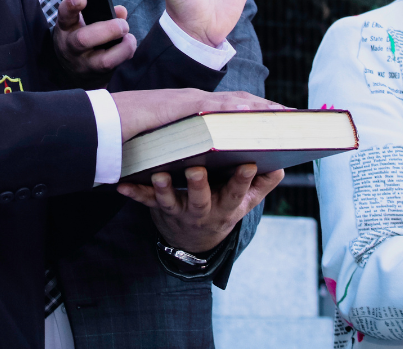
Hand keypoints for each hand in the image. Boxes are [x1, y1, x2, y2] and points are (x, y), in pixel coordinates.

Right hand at [52, 0, 136, 75]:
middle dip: (108, 30)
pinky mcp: (96, 78)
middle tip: (123, 25)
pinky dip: (125, 55)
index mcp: (66, 28)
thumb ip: (101, 13)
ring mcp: (83, 65)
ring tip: (130, 39)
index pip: (65, 14)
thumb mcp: (83, 22)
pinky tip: (128, 48)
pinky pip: (114, 69)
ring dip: (123, 48)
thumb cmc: (80, 38)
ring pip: (104, 61)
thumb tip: (121, 11)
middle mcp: (70, 47)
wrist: (71, 71)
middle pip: (83, 40)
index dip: (72, 5)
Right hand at [110, 88, 287, 142]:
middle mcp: (195, 101)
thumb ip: (189, 142)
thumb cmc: (133, 133)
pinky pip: (214, 107)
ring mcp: (189, 101)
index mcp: (194, 109)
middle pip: (240, 101)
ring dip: (261, 107)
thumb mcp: (169, 141)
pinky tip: (254, 113)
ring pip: (233, 101)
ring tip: (285, 114)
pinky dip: (236, 108)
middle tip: (296, 115)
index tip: (281, 116)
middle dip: (268, 108)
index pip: (232, 107)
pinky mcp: (181, 104)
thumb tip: (205, 155)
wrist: (104, 124)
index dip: (257, 110)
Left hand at [117, 164, 284, 252]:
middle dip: (199, 186)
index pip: (237, 192)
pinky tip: (120, 184)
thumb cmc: (223, 206)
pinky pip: (144, 202)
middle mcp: (203, 211)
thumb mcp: (245, 202)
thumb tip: (281, 163)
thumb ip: (263, 184)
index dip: (244, 180)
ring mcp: (179, 211)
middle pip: (201, 199)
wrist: (194, 239)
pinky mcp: (158, 210)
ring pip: (170, 201)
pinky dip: (133, 193)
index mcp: (227, 206)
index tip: (248, 163)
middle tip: (197, 169)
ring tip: (158, 174)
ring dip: (163, 189)